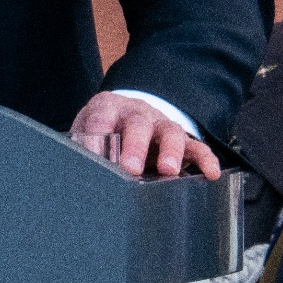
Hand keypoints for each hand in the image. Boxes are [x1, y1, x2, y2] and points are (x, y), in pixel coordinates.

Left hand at [71, 91, 220, 179]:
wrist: (126, 115)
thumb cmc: (101, 131)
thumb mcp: (84, 133)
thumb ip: (79, 148)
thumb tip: (72, 175)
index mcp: (107, 107)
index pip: (101, 118)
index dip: (97, 137)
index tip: (95, 158)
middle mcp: (136, 113)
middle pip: (137, 124)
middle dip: (135, 146)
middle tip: (130, 168)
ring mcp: (161, 125)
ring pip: (170, 132)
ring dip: (169, 152)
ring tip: (167, 171)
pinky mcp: (182, 141)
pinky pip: (196, 147)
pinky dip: (205, 159)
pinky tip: (210, 173)